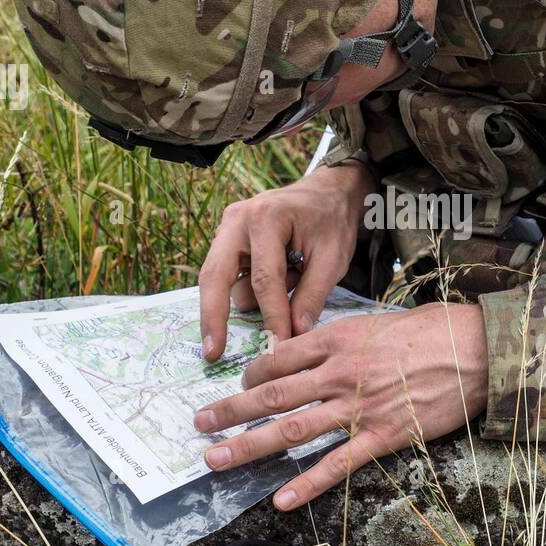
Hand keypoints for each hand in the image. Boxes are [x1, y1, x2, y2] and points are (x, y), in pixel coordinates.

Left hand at [194, 303, 488, 508]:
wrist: (474, 349)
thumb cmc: (429, 331)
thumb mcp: (375, 322)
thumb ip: (338, 340)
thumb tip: (308, 352)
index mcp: (337, 339)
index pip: (279, 358)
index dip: (251, 375)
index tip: (239, 386)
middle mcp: (339, 372)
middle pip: (272, 395)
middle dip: (230, 411)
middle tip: (199, 425)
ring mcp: (359, 407)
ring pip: (293, 429)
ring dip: (249, 446)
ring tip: (216, 460)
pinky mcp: (383, 435)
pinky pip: (338, 463)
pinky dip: (307, 483)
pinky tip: (281, 498)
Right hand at [196, 161, 375, 359]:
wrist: (328, 192)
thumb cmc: (332, 221)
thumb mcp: (333, 259)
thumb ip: (312, 296)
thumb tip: (294, 334)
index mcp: (266, 218)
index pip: (264, 279)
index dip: (272, 316)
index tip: (277, 347)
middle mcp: (236, 220)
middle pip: (215, 277)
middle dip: (213, 317)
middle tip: (213, 353)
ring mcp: (226, 228)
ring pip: (220, 279)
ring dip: (252, 296)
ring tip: (295, 277)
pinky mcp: (226, 239)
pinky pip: (227, 275)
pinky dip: (246, 288)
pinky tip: (283, 275)